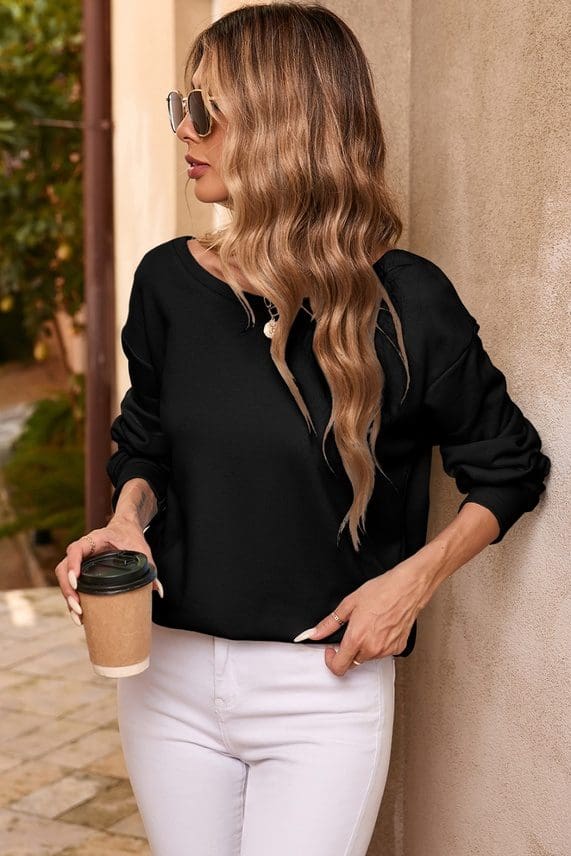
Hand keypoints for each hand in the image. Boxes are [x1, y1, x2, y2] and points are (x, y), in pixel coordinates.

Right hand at [53, 516, 163, 625]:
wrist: (125, 528)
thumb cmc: (131, 536)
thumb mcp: (141, 549)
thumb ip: (150, 568)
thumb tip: (158, 591)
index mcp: (94, 539)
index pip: (76, 549)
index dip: (73, 564)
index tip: (76, 581)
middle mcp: (83, 550)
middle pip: (63, 567)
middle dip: (67, 589)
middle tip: (78, 606)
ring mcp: (80, 561)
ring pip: (64, 578)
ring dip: (68, 597)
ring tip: (78, 616)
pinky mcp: (81, 571)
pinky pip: (71, 584)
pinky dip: (72, 599)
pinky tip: (80, 615)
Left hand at [295, 561, 430, 675]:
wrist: (407, 588)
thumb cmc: (381, 591)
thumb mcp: (349, 604)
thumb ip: (329, 623)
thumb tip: (313, 633)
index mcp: (357, 638)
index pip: (338, 667)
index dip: (330, 660)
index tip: (331, 649)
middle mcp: (372, 648)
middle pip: (352, 663)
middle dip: (347, 651)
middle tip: (350, 632)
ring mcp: (386, 650)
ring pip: (367, 657)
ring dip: (363, 647)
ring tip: (368, 625)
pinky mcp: (398, 648)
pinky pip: (382, 653)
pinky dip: (378, 645)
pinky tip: (380, 628)